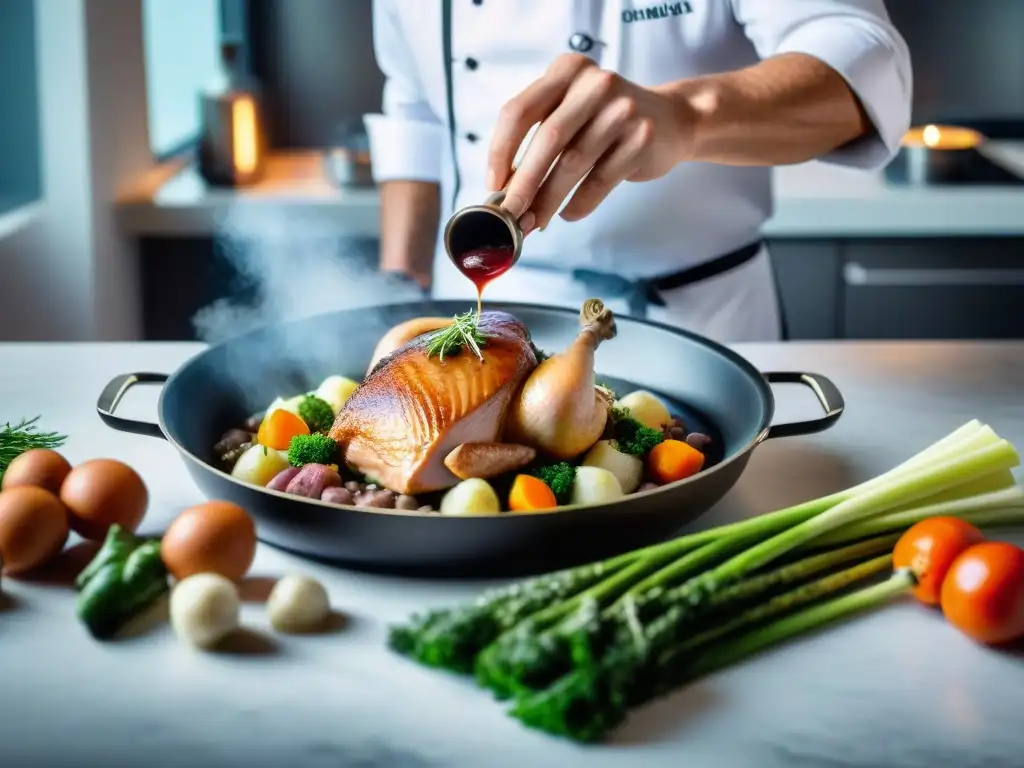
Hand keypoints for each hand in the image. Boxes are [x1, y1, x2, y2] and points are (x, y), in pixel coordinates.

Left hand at [487, 54, 696, 232]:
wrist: (672, 121)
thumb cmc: (606, 122)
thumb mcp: (571, 111)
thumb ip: (538, 138)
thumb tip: (504, 189)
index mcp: (567, 70)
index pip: (520, 111)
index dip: (500, 151)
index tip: (492, 184)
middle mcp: (595, 84)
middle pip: (548, 138)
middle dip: (524, 182)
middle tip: (510, 213)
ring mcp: (622, 110)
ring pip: (574, 162)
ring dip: (549, 199)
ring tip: (535, 221)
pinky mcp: (641, 139)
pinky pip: (601, 180)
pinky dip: (580, 203)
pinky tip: (568, 214)